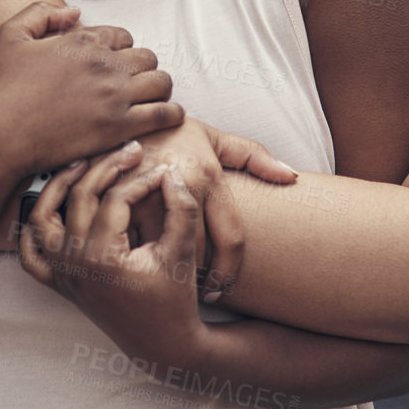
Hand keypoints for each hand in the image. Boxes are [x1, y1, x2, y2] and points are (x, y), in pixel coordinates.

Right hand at [0, 1, 183, 176]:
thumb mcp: (8, 36)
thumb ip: (41, 13)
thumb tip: (75, 13)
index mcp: (83, 41)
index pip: (123, 37)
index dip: (119, 51)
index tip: (111, 67)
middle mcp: (104, 64)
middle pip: (147, 58)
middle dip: (141, 69)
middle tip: (131, 86)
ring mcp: (115, 96)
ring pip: (162, 83)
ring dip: (158, 90)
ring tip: (148, 101)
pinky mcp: (119, 128)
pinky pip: (165, 115)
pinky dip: (170, 115)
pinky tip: (163, 119)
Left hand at [19, 144, 209, 363]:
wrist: (162, 342)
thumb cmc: (174, 298)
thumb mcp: (183, 251)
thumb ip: (180, 208)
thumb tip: (168, 172)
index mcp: (102, 257)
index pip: (116, 198)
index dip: (141, 178)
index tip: (162, 169)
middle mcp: (74, 264)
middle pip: (79, 196)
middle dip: (106, 167)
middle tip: (130, 151)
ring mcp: (62, 274)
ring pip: (42, 218)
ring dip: (58, 186)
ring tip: (82, 163)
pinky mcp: (60, 283)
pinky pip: (31, 255)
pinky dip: (32, 231)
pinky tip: (51, 207)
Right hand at [127, 119, 299, 303]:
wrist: (123, 115)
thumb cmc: (173, 131)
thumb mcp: (214, 137)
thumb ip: (254, 156)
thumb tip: (291, 177)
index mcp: (209, 177)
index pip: (230, 238)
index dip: (229, 272)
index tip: (223, 289)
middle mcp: (182, 187)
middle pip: (197, 253)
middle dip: (199, 279)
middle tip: (200, 294)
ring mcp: (147, 194)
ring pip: (163, 251)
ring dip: (170, 270)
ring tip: (173, 282)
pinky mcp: (118, 200)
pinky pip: (133, 241)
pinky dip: (140, 256)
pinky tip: (142, 264)